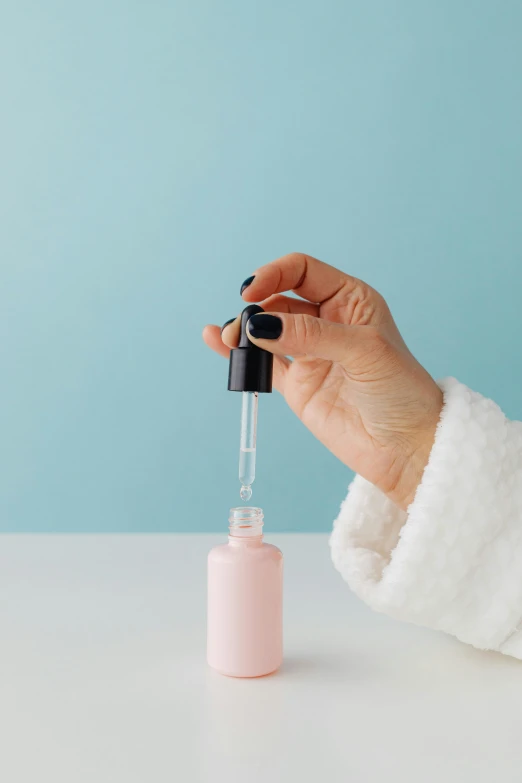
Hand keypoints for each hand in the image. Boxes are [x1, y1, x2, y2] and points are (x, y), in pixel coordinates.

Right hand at [203, 253, 442, 509]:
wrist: (407, 448)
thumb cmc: (401, 392)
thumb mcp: (363, 351)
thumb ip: (310, 334)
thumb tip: (258, 324)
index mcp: (350, 300)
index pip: (303, 272)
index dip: (275, 274)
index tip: (251, 292)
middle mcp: (328, 321)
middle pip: (278, 299)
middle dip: (256, 307)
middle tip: (242, 328)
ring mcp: (310, 353)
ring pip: (266, 329)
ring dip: (244, 329)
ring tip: (231, 341)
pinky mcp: (298, 384)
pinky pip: (262, 362)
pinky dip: (239, 352)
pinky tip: (216, 341)